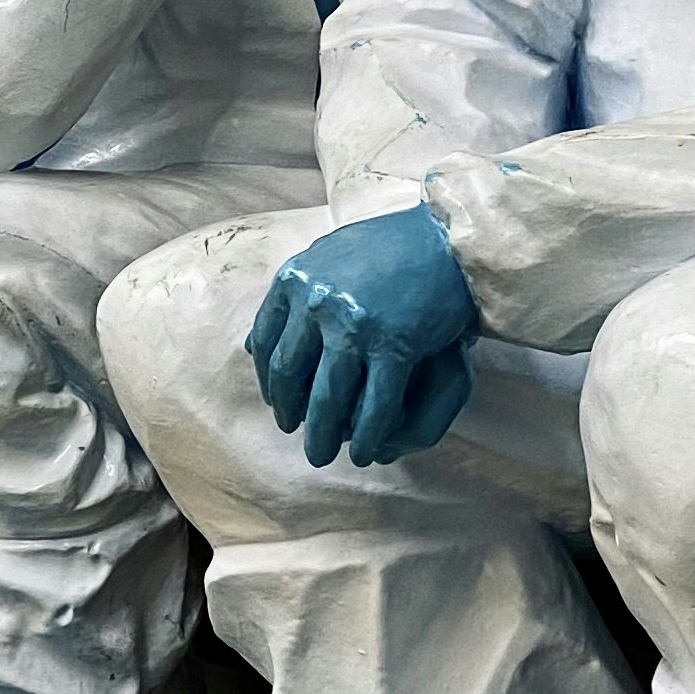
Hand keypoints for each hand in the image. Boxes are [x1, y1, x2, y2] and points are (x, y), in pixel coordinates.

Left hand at [247, 205, 481, 468]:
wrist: (449, 238)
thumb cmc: (389, 246)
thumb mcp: (326, 257)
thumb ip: (291, 298)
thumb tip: (246, 344)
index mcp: (295, 280)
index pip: (266, 343)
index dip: (269, 380)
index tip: (276, 401)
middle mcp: (317, 302)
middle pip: (290, 375)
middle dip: (289, 412)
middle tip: (292, 432)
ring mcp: (355, 326)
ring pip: (328, 398)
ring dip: (320, 435)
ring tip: (319, 455)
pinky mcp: (395, 346)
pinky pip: (374, 405)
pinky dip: (366, 435)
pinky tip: (363, 451)